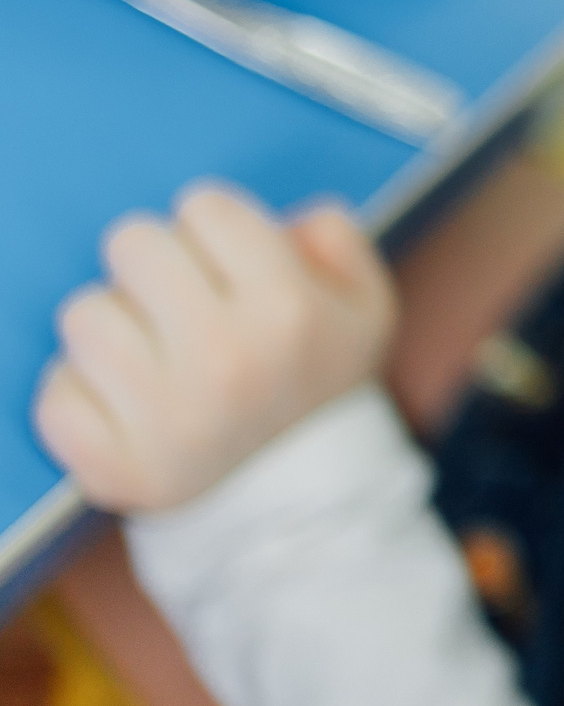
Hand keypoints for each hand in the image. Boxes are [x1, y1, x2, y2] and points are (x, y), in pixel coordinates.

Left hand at [35, 183, 395, 512]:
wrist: (304, 499)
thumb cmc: (318, 382)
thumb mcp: (366, 304)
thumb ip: (337, 238)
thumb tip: (285, 220)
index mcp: (290, 311)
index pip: (203, 206)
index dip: (217, 233)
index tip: (231, 272)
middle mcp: (227, 360)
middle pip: (131, 243)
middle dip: (157, 270)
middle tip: (184, 310)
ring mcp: (164, 419)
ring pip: (83, 313)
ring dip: (116, 329)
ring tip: (155, 359)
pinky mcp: (113, 468)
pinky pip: (55, 392)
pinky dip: (82, 396)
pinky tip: (127, 408)